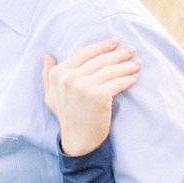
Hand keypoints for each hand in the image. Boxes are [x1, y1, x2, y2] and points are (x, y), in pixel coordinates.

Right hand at [42, 39, 140, 155]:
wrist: (78, 140)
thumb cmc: (67, 116)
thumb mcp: (51, 94)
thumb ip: (48, 74)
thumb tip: (46, 55)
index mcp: (58, 74)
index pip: (84, 53)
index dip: (101, 46)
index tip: (115, 42)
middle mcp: (69, 78)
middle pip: (100, 60)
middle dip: (118, 54)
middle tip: (131, 50)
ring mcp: (83, 87)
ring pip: (110, 70)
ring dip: (127, 65)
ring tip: (137, 63)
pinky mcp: (98, 96)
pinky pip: (117, 83)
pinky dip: (127, 80)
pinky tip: (134, 78)